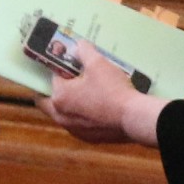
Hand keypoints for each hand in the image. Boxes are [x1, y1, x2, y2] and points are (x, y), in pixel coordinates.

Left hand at [39, 46, 168, 147]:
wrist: (134, 118)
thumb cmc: (112, 89)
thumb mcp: (98, 63)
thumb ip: (84, 51)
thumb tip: (77, 45)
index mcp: (59, 97)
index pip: (53, 78)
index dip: (62, 70)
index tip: (71, 67)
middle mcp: (61, 116)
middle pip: (49, 101)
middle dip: (56, 91)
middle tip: (70, 82)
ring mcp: (74, 130)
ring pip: (64, 115)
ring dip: (70, 105)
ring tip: (87, 94)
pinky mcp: (88, 139)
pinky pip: (80, 125)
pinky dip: (84, 117)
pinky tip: (98, 109)